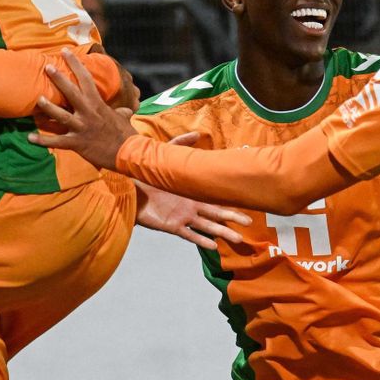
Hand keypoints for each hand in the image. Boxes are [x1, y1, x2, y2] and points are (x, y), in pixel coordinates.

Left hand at [29, 49, 135, 168]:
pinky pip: (56, 142)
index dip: (75, 64)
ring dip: (48, 107)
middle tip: (47, 67)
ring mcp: (81, 128)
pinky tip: (29, 137)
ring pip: (61, 115)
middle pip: (71, 92)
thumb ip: (121, 112)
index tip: (65, 52)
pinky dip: (42, 140)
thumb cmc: (126, 135)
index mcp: (98, 104)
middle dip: (59, 79)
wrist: (128, 153)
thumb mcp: (124, 119)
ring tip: (37, 99)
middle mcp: (88, 113)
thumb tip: (125, 110)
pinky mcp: (77, 143)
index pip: (86, 79)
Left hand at [133, 136, 251, 247]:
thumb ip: (180, 144)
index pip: (216, 198)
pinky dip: (201, 241)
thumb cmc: (148, 176)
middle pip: (217, 215)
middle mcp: (192, 207)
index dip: (230, 201)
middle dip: (233, 218)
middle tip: (250, 221)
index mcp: (193, 193)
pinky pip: (190, 235)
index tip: (246, 201)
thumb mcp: (166, 156)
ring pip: (208, 227)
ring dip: (223, 232)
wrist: (130, 190)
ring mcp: (183, 218)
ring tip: (238, 239)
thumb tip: (197, 133)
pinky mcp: (172, 226)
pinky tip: (214, 246)